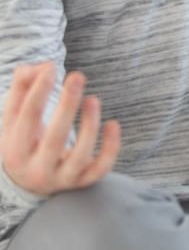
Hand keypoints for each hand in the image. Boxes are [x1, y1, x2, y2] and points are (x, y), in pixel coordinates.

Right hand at [1, 63, 120, 195]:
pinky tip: (113, 123)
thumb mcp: (14, 119)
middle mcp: (37, 169)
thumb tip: (39, 67)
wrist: (30, 182)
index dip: (38, 91)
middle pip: (54, 139)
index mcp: (14, 151)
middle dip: (67, 106)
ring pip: (80, 155)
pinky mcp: (84, 182)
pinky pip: (101, 168)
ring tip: (93, 98)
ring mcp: (63, 178)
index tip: (51, 67)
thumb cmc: (25, 140)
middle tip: (77, 76)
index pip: (26, 118)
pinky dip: (111, 147)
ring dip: (90, 125)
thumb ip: (22, 89)